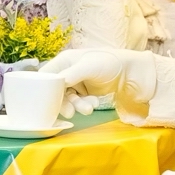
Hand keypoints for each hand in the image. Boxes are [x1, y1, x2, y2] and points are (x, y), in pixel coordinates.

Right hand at [42, 47, 156, 114]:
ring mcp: (75, 83)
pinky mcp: (83, 93)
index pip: (45, 76)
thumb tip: (55, 83)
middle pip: (54, 91)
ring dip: (76, 106)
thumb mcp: (89, 66)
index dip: (43, 88)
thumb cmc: (109, 62)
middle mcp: (67, 72)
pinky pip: (77, 103)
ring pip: (67, 99)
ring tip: (89, 108)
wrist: (131, 72)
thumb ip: (71, 75)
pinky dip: (84, 105)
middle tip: (70, 112)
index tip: (46, 101)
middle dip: (62, 102)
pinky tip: (94, 103)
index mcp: (64, 61)